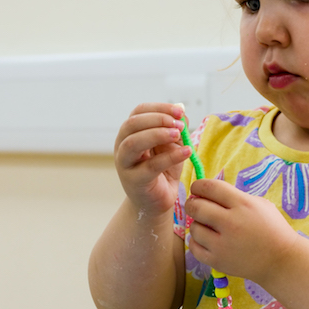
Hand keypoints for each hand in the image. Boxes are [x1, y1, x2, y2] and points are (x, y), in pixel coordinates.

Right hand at [114, 102, 191, 217]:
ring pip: (133, 142)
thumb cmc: (163, 170)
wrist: (158, 200)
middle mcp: (123, 145)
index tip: (180, 111)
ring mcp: (125, 164)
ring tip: (178, 134)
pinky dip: (171, 157)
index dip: (159, 108)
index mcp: (131, 133)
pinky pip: (151, 166)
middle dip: (158, 119)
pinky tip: (186, 152)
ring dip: (158, 134)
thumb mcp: (172, 145)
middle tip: (179, 124)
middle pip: (132, 124)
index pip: (139, 112)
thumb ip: (175, 128)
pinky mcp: (134, 181)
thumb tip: (181, 109)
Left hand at [185, 179, 298, 282]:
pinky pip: (194, 247)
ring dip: (197, 224)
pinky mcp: (217, 261)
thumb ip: (235, 197)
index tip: (197, 189)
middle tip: (195, 205)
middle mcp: (231, 222)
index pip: (210, 187)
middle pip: (196, 207)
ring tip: (207, 226)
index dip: (198, 185)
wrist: (281, 259)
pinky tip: (206, 240)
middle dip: (192, 203)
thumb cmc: (272, 229)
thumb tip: (208, 194)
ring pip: (194, 228)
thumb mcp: (260, 204)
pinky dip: (197, 242)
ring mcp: (222, 244)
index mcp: (243, 204)